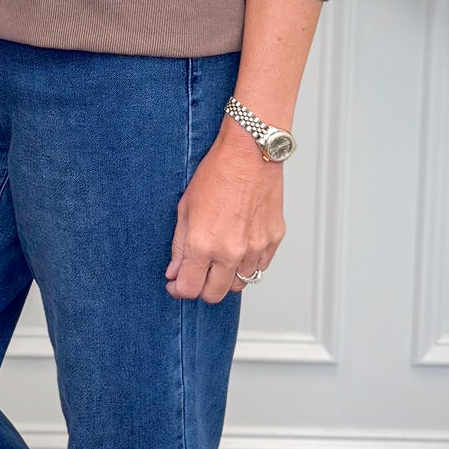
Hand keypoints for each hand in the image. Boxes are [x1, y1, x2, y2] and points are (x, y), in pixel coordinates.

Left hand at [165, 120, 284, 302]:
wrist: (250, 153)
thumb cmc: (217, 173)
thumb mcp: (185, 208)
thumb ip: (179, 246)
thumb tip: (175, 272)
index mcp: (204, 244)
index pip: (190, 289)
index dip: (179, 290)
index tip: (176, 283)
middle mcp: (231, 252)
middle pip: (215, 294)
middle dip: (201, 289)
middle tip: (196, 274)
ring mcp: (255, 248)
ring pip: (240, 284)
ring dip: (227, 278)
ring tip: (220, 258)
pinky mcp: (273, 239)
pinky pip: (260, 267)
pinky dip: (248, 265)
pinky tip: (239, 247)